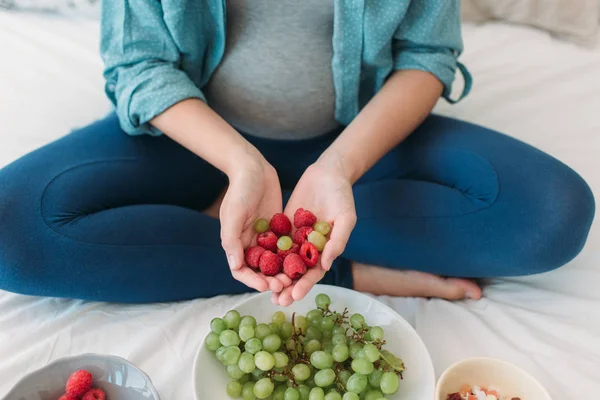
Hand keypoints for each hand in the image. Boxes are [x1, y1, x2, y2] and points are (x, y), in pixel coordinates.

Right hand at [220, 156, 291, 292]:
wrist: (253, 167)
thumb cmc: (240, 190)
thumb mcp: (233, 214)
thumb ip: (232, 240)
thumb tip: (235, 266)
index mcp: (235, 243)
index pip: (242, 270)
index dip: (253, 280)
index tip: (266, 286)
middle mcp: (249, 243)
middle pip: (260, 269)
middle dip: (271, 279)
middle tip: (285, 285)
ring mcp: (265, 237)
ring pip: (275, 261)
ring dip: (283, 271)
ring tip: (295, 278)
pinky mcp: (278, 228)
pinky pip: (286, 246)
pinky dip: (293, 255)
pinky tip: (305, 261)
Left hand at [273, 162, 356, 305]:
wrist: (328, 173)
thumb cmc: (342, 196)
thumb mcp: (345, 217)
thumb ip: (337, 240)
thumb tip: (326, 265)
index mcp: (326, 250)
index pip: (314, 273)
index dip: (305, 285)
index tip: (295, 296)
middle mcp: (310, 248)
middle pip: (297, 272)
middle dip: (287, 287)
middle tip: (277, 301)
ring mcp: (296, 238)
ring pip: (283, 261)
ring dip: (275, 276)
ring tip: (264, 290)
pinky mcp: (285, 226)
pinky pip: (274, 243)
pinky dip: (266, 254)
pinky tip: (255, 264)